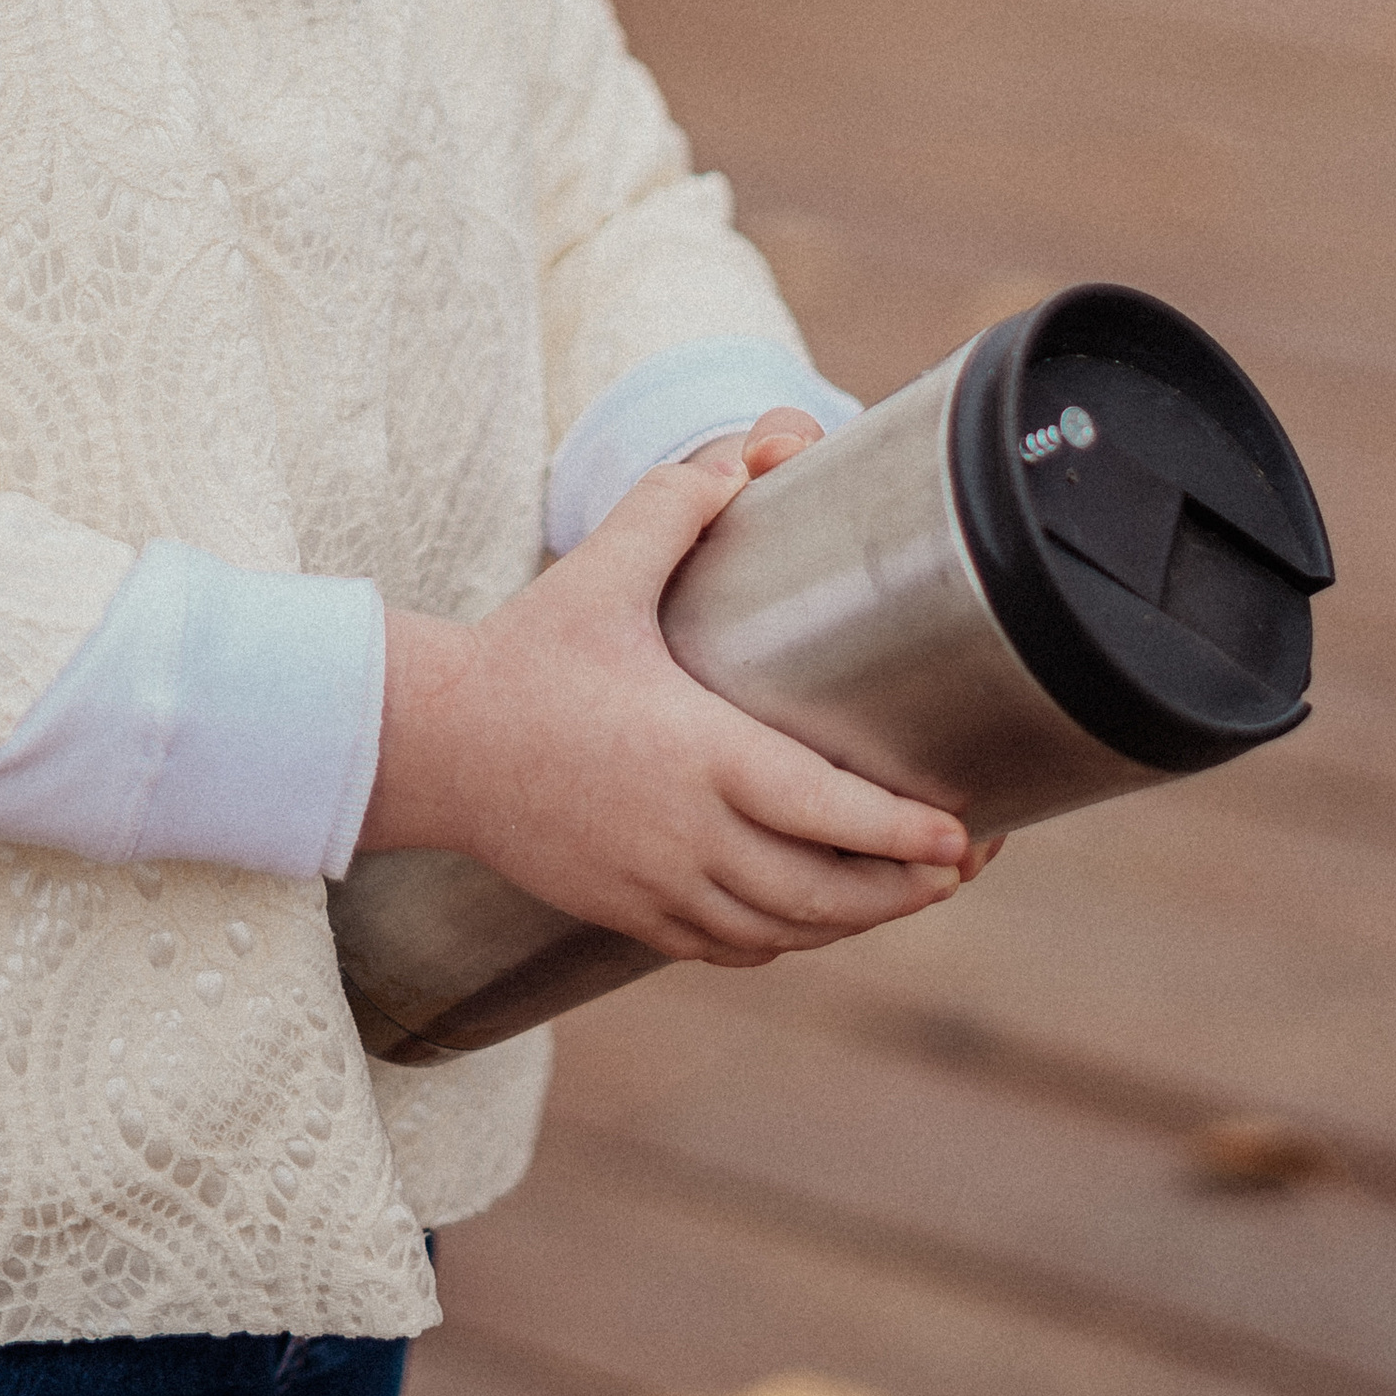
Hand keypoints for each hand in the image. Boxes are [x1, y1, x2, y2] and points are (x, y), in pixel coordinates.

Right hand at [358, 413, 973, 968]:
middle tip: (961, 863)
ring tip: (906, 892)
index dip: (905, 834)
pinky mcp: (629, 912)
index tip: (963, 835)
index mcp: (699, 754)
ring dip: (854, 920)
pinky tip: (810, 916)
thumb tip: (758, 449)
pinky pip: (730, 946)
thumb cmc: (523, 657)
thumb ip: (679, 503)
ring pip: (785, 929)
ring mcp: (658, 884)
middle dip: (907, 887)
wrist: (433, 745)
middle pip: (826, 891)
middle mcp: (688, 834)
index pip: (829, 813)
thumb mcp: (601, 568)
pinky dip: (786, 938)